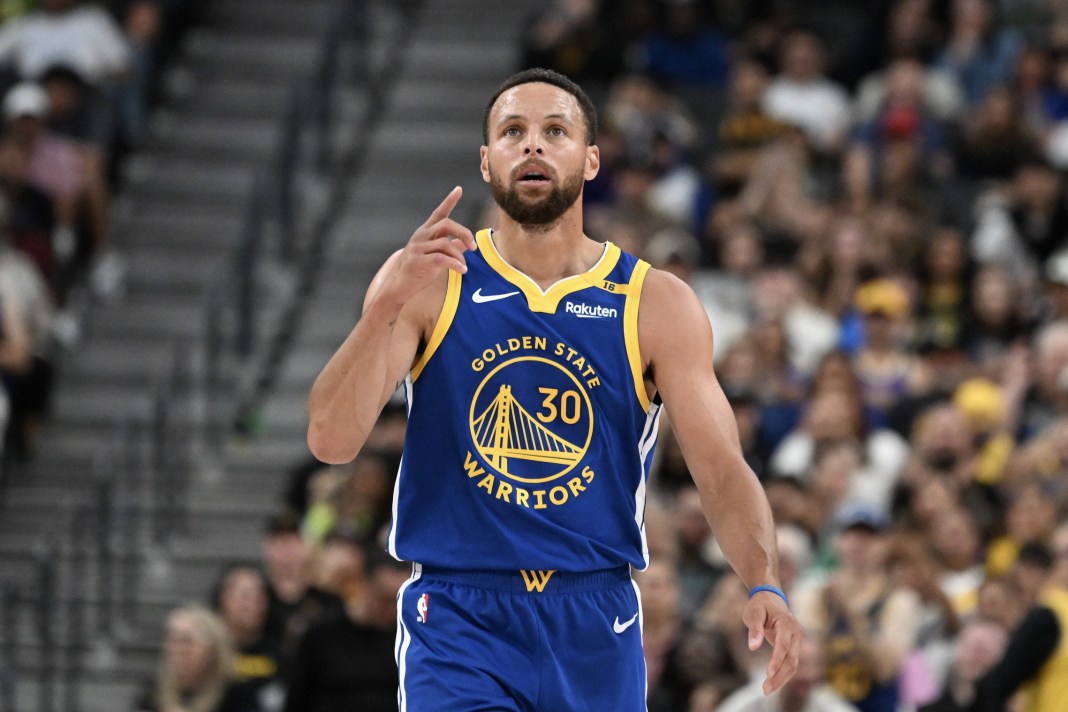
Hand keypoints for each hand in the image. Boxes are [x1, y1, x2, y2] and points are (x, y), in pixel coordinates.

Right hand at [375, 186, 475, 308]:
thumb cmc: (418, 270)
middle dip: (464, 233)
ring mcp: (417, 248)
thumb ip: (450, 247)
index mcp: (425, 232)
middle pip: (447, 224)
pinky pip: (441, 259)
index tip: (458, 189)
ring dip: (459, 255)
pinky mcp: (417, 261)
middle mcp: (421, 236)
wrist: (398, 287)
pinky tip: (462, 270)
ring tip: (464, 266)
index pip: (439, 213)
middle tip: (474, 247)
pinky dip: (455, 264)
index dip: (449, 201)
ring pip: (446, 243)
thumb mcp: (436, 256)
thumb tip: (466, 242)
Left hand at [743, 591, 802, 695]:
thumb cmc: (759, 605)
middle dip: (779, 676)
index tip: (768, 674)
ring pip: (793, 664)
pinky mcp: (794, 646)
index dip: (776, 661)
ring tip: (767, 690)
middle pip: (791, 660)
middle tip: (765, 689)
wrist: (770, 597)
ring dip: (781, 679)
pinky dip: (782, 674)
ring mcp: (797, 640)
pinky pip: (790, 663)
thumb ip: (754, 629)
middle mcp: (796, 633)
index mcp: (787, 623)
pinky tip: (772, 683)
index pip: (783, 646)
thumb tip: (753, 647)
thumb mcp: (753, 613)